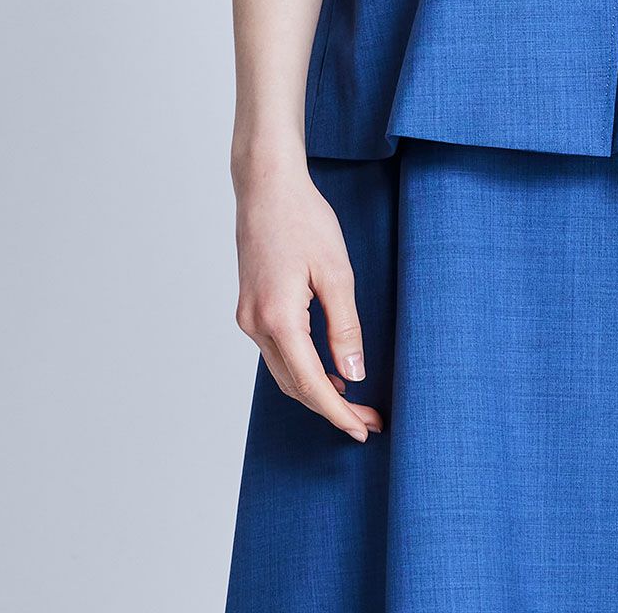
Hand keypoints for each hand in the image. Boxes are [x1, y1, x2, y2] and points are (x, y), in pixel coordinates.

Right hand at [233, 155, 384, 441]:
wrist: (266, 186)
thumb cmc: (303, 220)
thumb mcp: (336, 272)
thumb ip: (345, 327)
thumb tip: (354, 375)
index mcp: (278, 319)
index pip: (311, 384)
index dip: (338, 413)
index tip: (363, 430)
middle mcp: (256, 325)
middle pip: (295, 385)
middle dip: (331, 408)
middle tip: (368, 421)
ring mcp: (249, 318)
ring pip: (284, 372)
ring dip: (316, 390)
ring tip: (354, 401)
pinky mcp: (250, 308)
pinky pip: (277, 352)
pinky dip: (302, 367)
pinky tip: (327, 368)